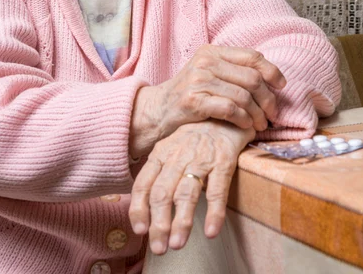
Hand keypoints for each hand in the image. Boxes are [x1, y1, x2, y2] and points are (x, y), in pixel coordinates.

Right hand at [129, 45, 284, 156]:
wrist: (158, 110)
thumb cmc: (189, 94)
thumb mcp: (208, 73)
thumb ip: (232, 70)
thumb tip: (270, 77)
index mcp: (212, 51)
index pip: (251, 56)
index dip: (272, 70)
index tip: (281, 85)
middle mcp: (205, 61)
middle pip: (252, 78)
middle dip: (268, 99)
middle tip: (272, 114)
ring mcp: (198, 80)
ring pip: (243, 96)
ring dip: (258, 114)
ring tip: (260, 124)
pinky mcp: (194, 100)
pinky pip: (230, 109)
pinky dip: (244, 119)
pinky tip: (246, 125)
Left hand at [129, 119, 254, 254]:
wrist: (223, 115)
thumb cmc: (193, 138)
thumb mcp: (169, 150)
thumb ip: (158, 175)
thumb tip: (144, 210)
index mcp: (161, 154)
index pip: (143, 183)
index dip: (139, 208)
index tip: (139, 230)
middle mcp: (177, 156)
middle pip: (163, 193)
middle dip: (159, 223)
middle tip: (159, 248)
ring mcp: (201, 159)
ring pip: (186, 193)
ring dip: (181, 221)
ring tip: (177, 244)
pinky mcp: (224, 161)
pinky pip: (218, 189)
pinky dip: (215, 212)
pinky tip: (212, 231)